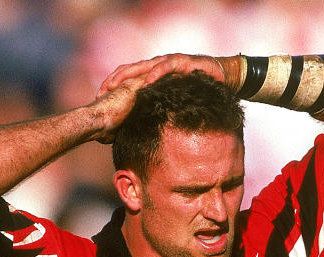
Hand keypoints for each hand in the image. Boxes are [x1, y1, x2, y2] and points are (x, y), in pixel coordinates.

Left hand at [97, 53, 224, 97]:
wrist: (223, 77)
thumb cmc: (199, 88)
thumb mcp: (176, 99)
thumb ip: (161, 107)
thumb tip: (146, 127)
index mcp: (154, 72)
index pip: (129, 76)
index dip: (114, 84)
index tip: (100, 96)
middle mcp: (159, 64)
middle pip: (131, 69)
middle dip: (115, 79)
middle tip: (102, 90)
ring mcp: (170, 62)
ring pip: (144, 66)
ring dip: (130, 75)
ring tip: (117, 85)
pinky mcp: (183, 62)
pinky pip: (166, 67)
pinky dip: (156, 74)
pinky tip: (147, 81)